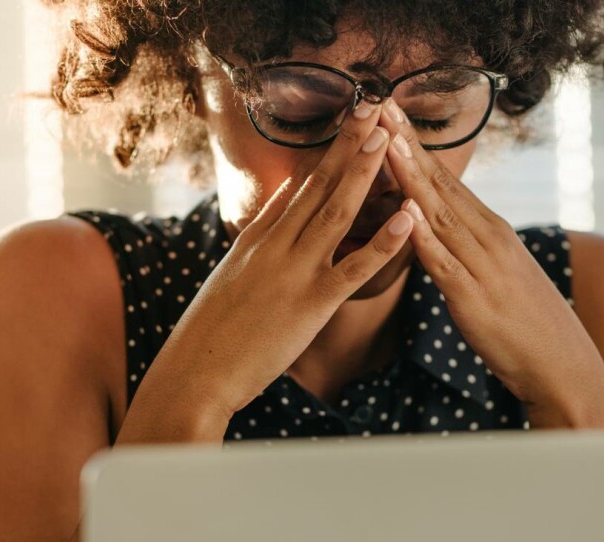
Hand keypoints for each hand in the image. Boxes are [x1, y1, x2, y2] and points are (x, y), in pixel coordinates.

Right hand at [138, 102, 414, 418]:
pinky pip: (355, 268)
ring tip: (387, 137)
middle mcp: (275, 246)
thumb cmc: (210, 334)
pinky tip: (408, 218)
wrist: (195, 372)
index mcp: (256, 240)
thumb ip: (256, 243)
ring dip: (364, 173)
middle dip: (347, 145)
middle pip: (317, 186)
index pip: (297, 189)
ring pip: (336, 213)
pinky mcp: (312, 304)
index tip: (346, 125)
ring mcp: (294, 272)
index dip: (325, 155)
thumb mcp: (229, 278)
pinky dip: (384, 242)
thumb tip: (277, 210)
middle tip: (373, 106)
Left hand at [378, 97, 603, 417]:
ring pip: (439, 215)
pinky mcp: (473, 298)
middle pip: (440, 185)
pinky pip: (444, 263)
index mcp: (489, 231)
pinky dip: (424, 238)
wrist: (559, 362)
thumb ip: (468, 248)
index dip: (415, 147)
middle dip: (407, 145)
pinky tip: (406, 214)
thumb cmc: (522, 321)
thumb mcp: (496, 272)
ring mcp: (481, 265)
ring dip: (411, 178)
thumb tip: (440, 230)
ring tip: (387, 143)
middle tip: (379, 105)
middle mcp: (487, 238)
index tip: (390, 114)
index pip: (446, 181)